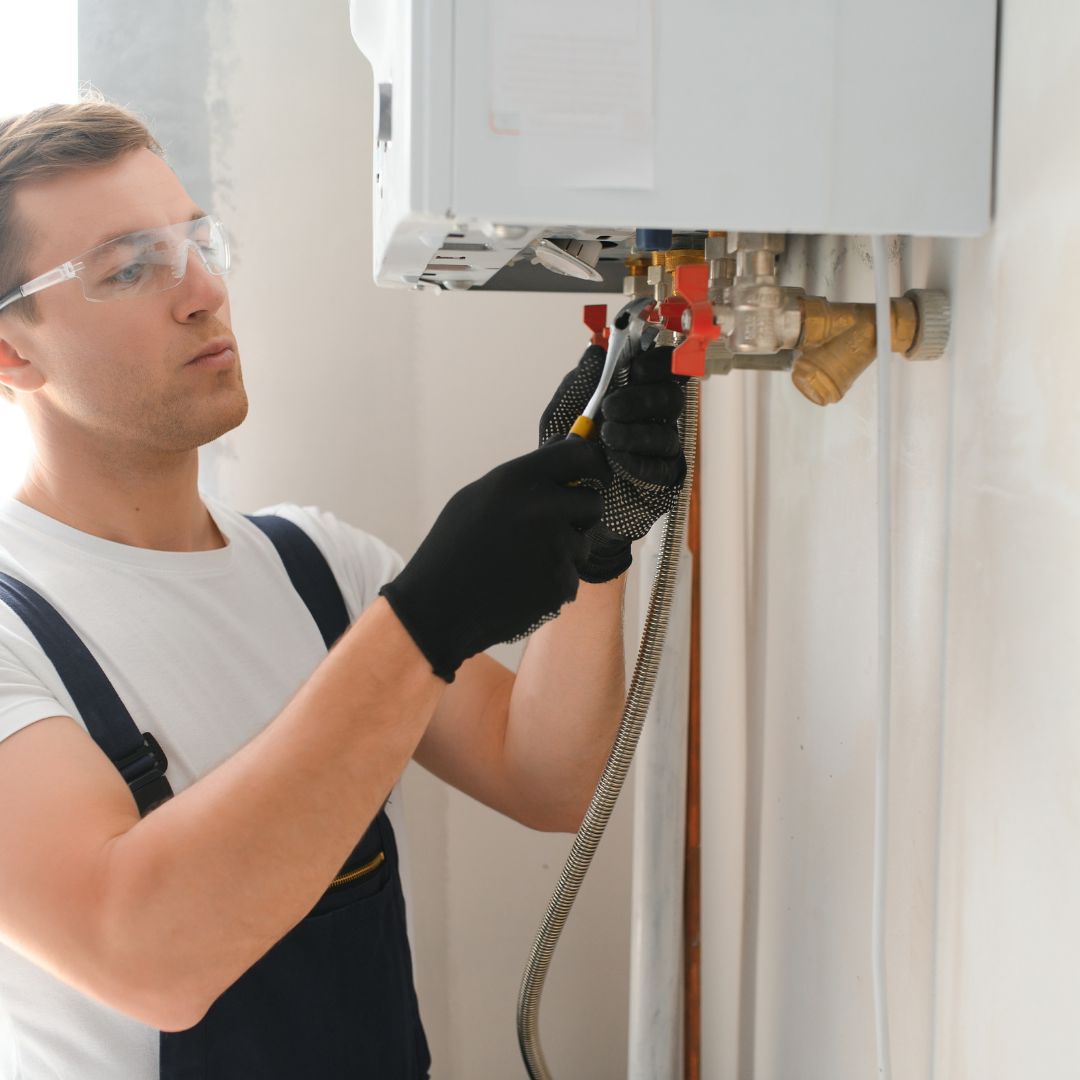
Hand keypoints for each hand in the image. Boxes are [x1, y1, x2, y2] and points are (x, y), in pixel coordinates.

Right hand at [380, 438, 609, 681]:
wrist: (438, 606)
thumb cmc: (454, 548)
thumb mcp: (478, 497)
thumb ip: (525, 478)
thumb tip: (563, 455)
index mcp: (520, 479)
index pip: (580, 454)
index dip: (592, 464)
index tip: (593, 475)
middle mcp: (543, 507)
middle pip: (593, 501)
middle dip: (580, 514)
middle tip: (553, 527)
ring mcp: (555, 547)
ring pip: (582, 544)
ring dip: (563, 553)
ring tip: (520, 563)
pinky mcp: (560, 583)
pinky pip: (570, 576)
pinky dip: (552, 583)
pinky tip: (520, 587)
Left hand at [539, 313, 686, 583]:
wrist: (562, 503)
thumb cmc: (564, 454)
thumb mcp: (561, 415)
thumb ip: (578, 383)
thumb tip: (596, 353)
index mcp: (633, 393)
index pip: (660, 368)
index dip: (656, 363)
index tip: (635, 369)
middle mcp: (653, 418)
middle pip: (671, 396)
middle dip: (642, 398)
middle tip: (611, 408)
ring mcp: (661, 450)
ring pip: (667, 433)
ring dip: (637, 432)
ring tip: (607, 438)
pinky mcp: (664, 481)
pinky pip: (666, 467)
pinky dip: (643, 462)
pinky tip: (621, 463)